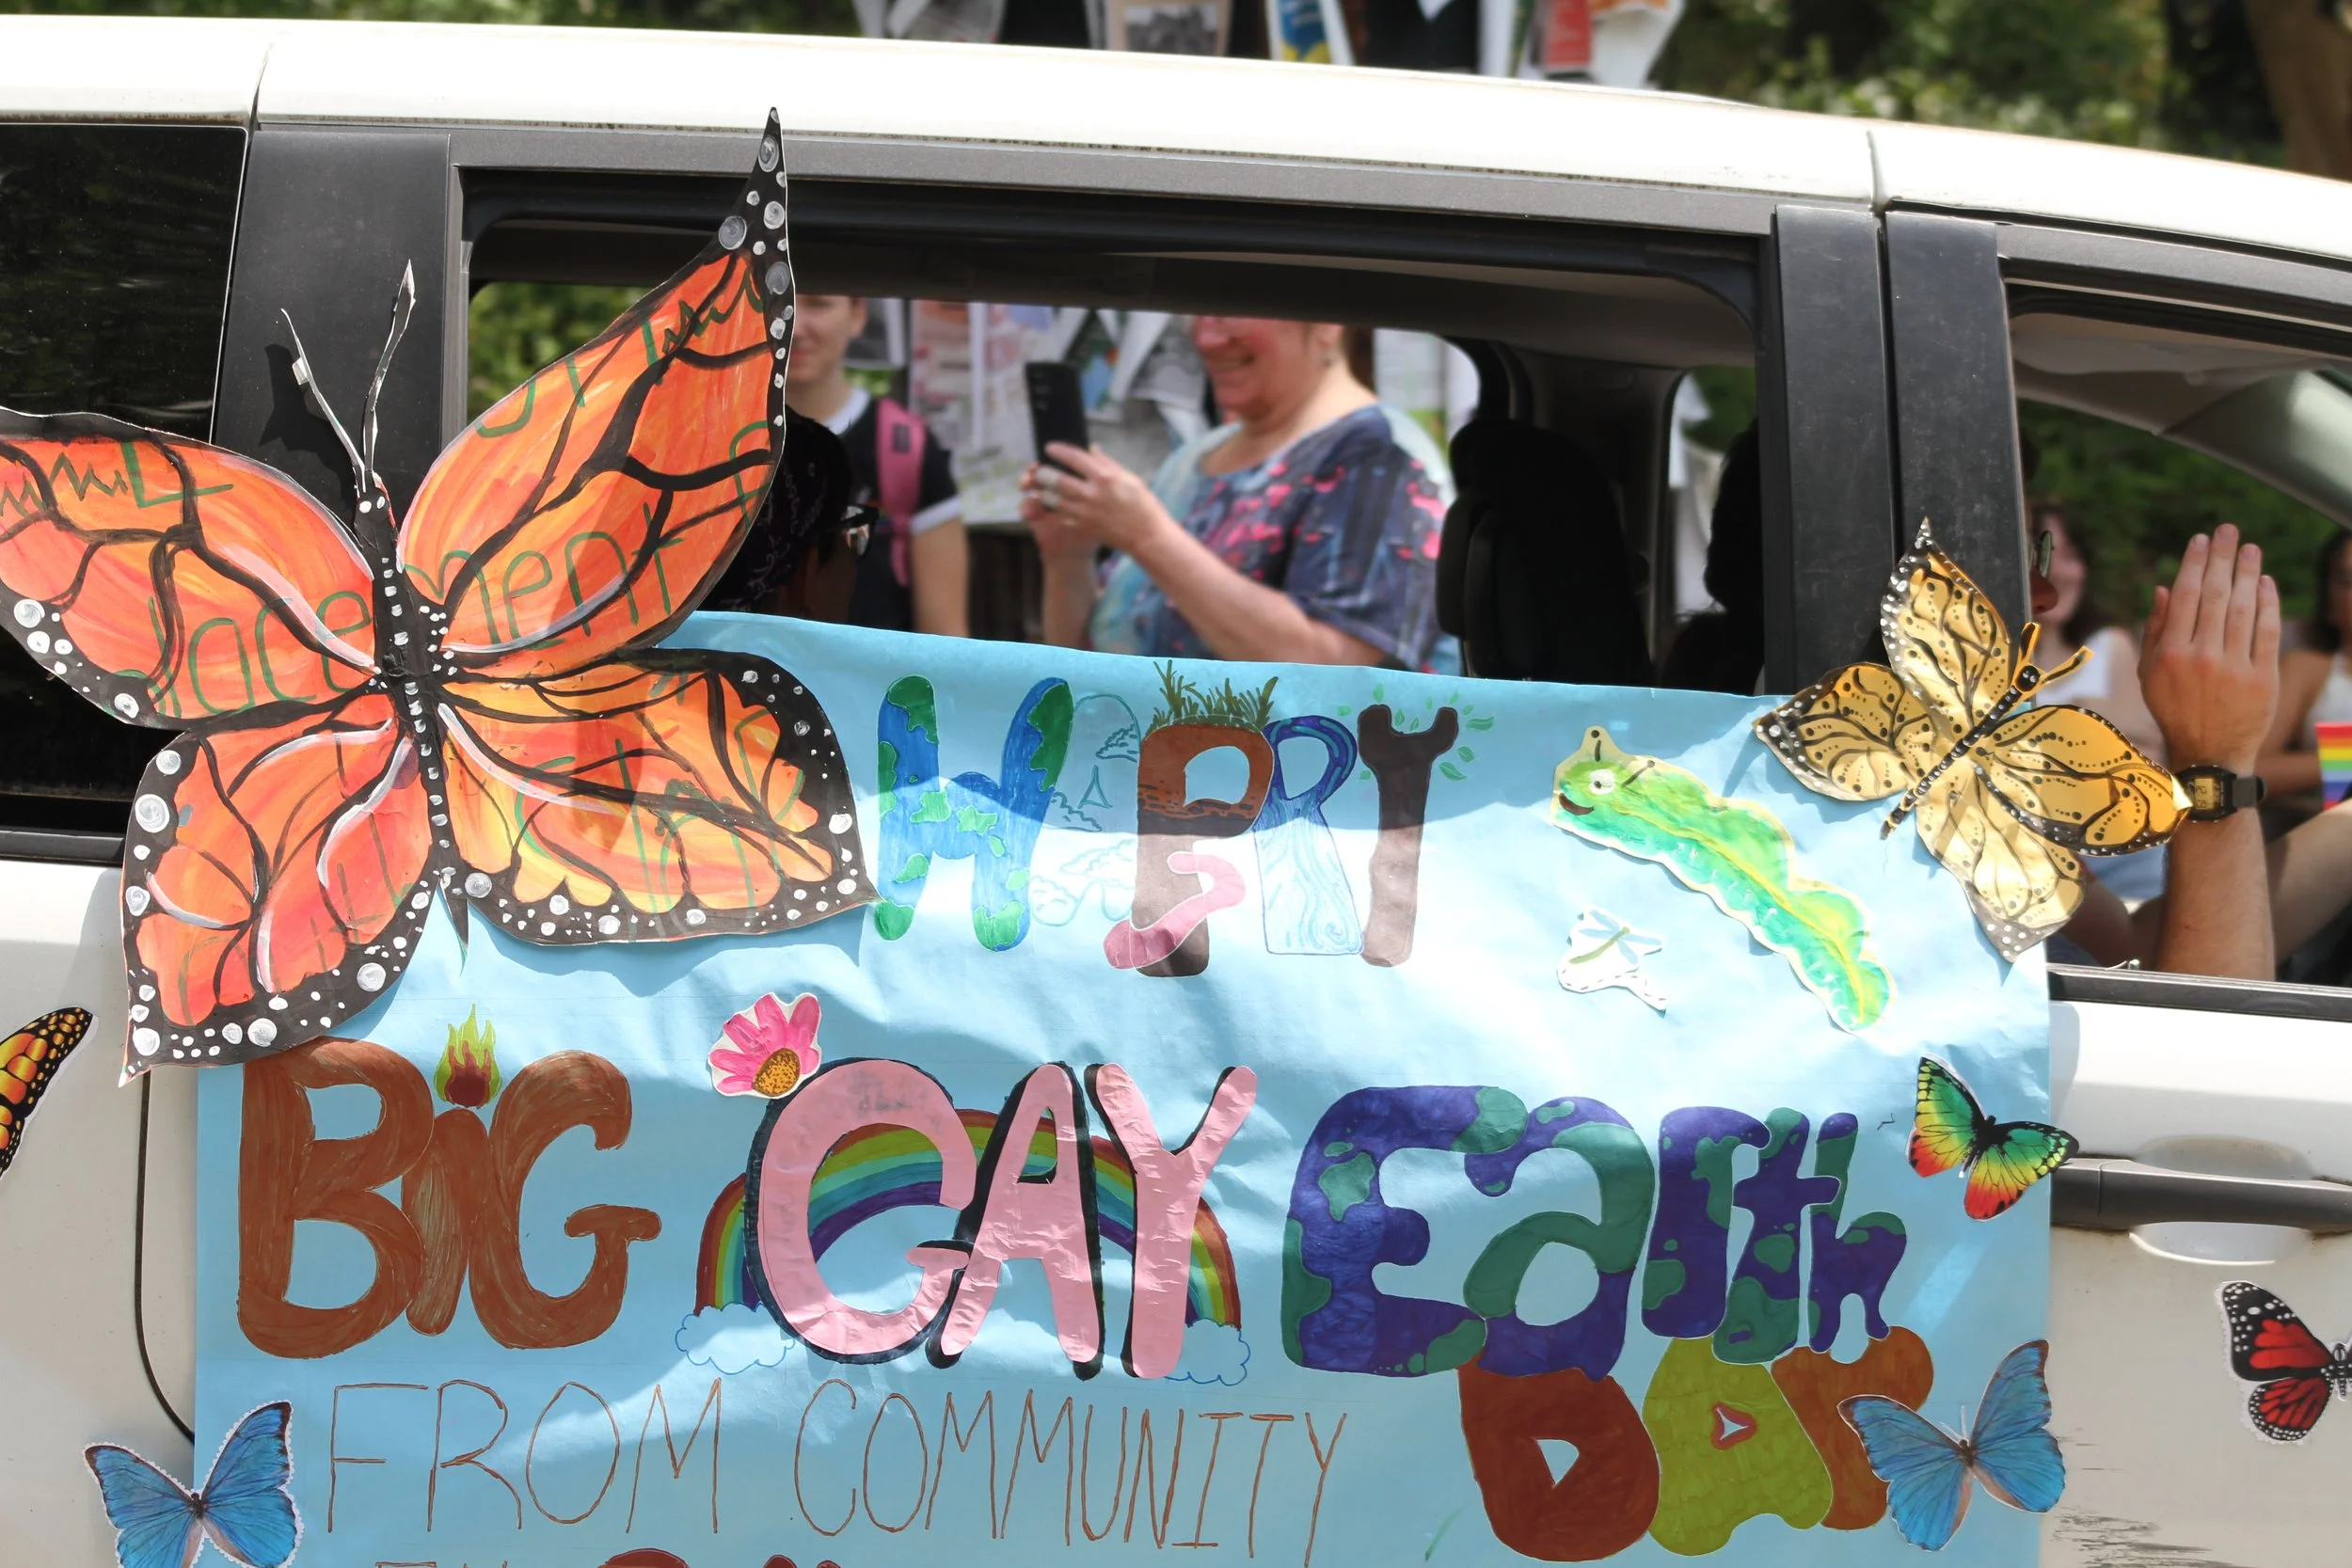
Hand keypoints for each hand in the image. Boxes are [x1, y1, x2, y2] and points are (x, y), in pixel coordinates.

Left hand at [1017, 444, 1174, 560]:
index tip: (1049, 448)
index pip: (1074, 458)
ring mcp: (1086, 513)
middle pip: (1057, 480)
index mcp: (1105, 478)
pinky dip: (1058, 509)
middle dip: (1044, 473)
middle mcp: (1092, 494)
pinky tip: (1059, 505)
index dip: (1059, 451)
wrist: (1146, 536)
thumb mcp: (1129, 478)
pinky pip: (1063, 516)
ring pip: (1054, 500)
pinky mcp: (1084, 527)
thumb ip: (1107, 463)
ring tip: (1045, 488)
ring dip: (1046, 492)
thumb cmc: (1143, 505)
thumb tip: (1091, 449)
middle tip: (1039, 470)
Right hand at [2140, 523, 2279, 772]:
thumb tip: (2163, 588)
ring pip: (2243, 609)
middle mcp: (2201, 657)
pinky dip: (2268, 604)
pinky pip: (2267, 632)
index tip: (2200, 540)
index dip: (2193, 564)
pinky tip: (2266, 582)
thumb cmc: (2175, 709)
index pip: (2184, 597)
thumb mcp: (2150, 674)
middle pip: (2215, 595)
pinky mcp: (2262, 677)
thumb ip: (2156, 630)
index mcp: (2170, 654)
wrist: (2209, 752)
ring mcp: (2234, 668)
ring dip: (2247, 573)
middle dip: (2221, 558)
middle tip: (2227, 530)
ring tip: (2249, 548)